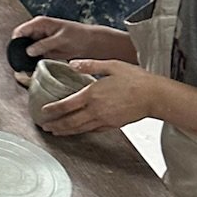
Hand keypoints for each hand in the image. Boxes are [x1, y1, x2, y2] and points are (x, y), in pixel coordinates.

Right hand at [11, 16, 128, 64]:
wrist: (90, 44)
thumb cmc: (78, 36)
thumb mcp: (61, 39)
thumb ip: (44, 44)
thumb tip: (28, 51)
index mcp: (39, 23)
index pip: (20, 31)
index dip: (15, 42)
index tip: (16, 54)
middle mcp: (37, 31)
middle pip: (20, 42)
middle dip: (19, 52)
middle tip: (20, 64)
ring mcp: (40, 42)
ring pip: (26, 51)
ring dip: (25, 59)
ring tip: (26, 69)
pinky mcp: (44, 51)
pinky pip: (33, 57)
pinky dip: (32, 63)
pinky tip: (32, 70)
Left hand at [36, 60, 158, 133]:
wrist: (154, 96)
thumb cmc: (135, 79)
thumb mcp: (112, 65)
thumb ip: (90, 64)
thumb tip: (73, 64)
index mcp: (92, 94)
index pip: (66, 105)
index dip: (52, 110)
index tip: (43, 112)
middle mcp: (95, 110)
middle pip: (69, 121)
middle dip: (55, 125)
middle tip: (44, 126)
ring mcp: (103, 120)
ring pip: (79, 129)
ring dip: (65, 131)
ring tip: (55, 132)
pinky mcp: (112, 125)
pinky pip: (92, 130)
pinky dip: (81, 132)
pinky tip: (77, 131)